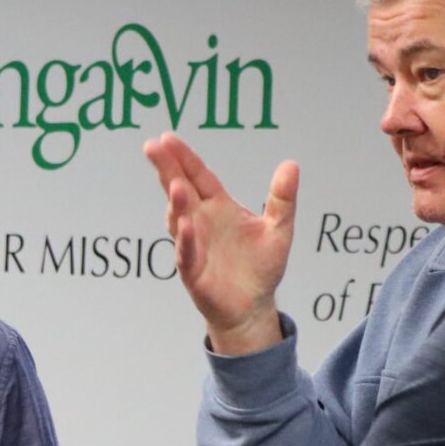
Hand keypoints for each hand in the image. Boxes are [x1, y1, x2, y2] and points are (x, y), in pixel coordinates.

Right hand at [143, 132, 297, 354]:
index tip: (167, 138)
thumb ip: (283, 198)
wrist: (253, 307)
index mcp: (218, 207)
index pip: (199, 176)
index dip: (184, 158)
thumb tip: (291, 164)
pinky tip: (185, 225)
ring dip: (175, 202)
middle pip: (180, 189)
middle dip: (166, 169)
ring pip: (179, 219)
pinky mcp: (193, 271)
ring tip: (175, 184)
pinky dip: (184, 240)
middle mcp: (201, 221)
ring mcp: (192, 245)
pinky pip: (186, 253)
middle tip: (152, 147)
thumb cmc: (261, 267)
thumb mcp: (279, 229)